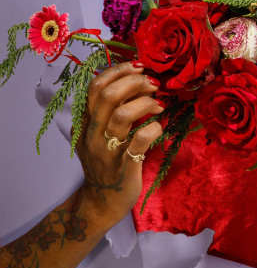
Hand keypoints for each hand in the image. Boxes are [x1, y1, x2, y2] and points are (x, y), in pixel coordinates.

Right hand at [76, 61, 163, 227]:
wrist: (103, 201)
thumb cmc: (107, 163)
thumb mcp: (98, 134)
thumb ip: (109, 111)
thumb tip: (134, 82)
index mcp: (86, 122)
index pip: (95, 86)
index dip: (118, 71)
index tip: (139, 66)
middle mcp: (93, 134)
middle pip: (107, 95)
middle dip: (134, 82)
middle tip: (153, 85)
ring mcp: (107, 150)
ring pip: (122, 115)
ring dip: (145, 103)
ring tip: (159, 105)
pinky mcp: (125, 166)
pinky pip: (140, 141)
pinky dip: (154, 129)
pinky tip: (160, 127)